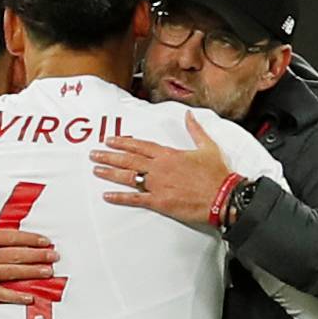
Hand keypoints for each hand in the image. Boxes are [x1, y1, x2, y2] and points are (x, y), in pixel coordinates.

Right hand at [0, 188, 60, 306]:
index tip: (46, 241)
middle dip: (38, 255)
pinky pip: (0, 293)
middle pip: (16, 254)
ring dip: (32, 272)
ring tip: (48, 272)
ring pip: (11, 272)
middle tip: (54, 256)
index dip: (31, 239)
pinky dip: (15, 296)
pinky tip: (30, 296)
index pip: (11, 237)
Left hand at [91, 113, 233, 230]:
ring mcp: (158, 185)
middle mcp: (159, 167)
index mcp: (169, 154)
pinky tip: (107, 195)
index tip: (110, 140)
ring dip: (110, 173)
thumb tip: (188, 116)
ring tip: (96, 170)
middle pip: (129, 160)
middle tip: (94, 154)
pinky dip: (120, 197)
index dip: (123, 142)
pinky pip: (135, 199)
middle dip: (109, 156)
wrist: (223, 196)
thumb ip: (195, 130)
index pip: (140, 145)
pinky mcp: (159, 202)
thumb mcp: (207, 146)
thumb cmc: (216, 174)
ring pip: (128, 177)